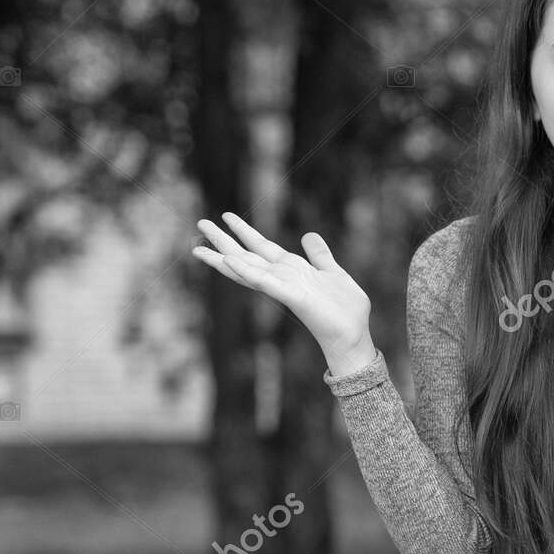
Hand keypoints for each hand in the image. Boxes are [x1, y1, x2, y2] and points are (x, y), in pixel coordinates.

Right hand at [193, 213, 372, 359]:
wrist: (353, 336)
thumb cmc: (345, 310)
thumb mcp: (333, 272)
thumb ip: (320, 255)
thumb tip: (308, 235)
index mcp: (292, 270)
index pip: (261, 248)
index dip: (244, 232)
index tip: (225, 217)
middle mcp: (282, 278)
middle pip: (246, 256)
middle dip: (223, 240)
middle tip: (200, 222)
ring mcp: (284, 288)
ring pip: (248, 269)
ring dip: (224, 257)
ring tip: (199, 246)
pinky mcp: (292, 297)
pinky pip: (265, 283)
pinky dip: (246, 272)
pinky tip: (229, 261)